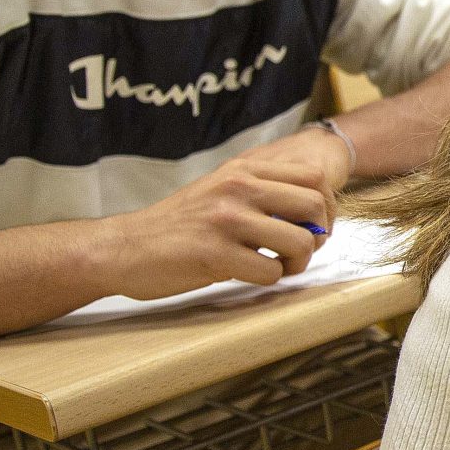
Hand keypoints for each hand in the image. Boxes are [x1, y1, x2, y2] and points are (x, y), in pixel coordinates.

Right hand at [93, 148, 338, 300]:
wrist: (124, 247)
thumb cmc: (178, 226)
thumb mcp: (220, 191)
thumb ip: (262, 193)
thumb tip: (313, 212)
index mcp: (242, 170)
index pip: (313, 178)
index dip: (325, 207)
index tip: (313, 228)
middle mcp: (238, 188)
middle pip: (314, 206)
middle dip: (317, 236)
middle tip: (299, 251)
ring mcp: (226, 219)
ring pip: (299, 241)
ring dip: (297, 263)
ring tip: (277, 267)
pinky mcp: (215, 253)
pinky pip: (270, 271)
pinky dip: (269, 279)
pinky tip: (251, 274)